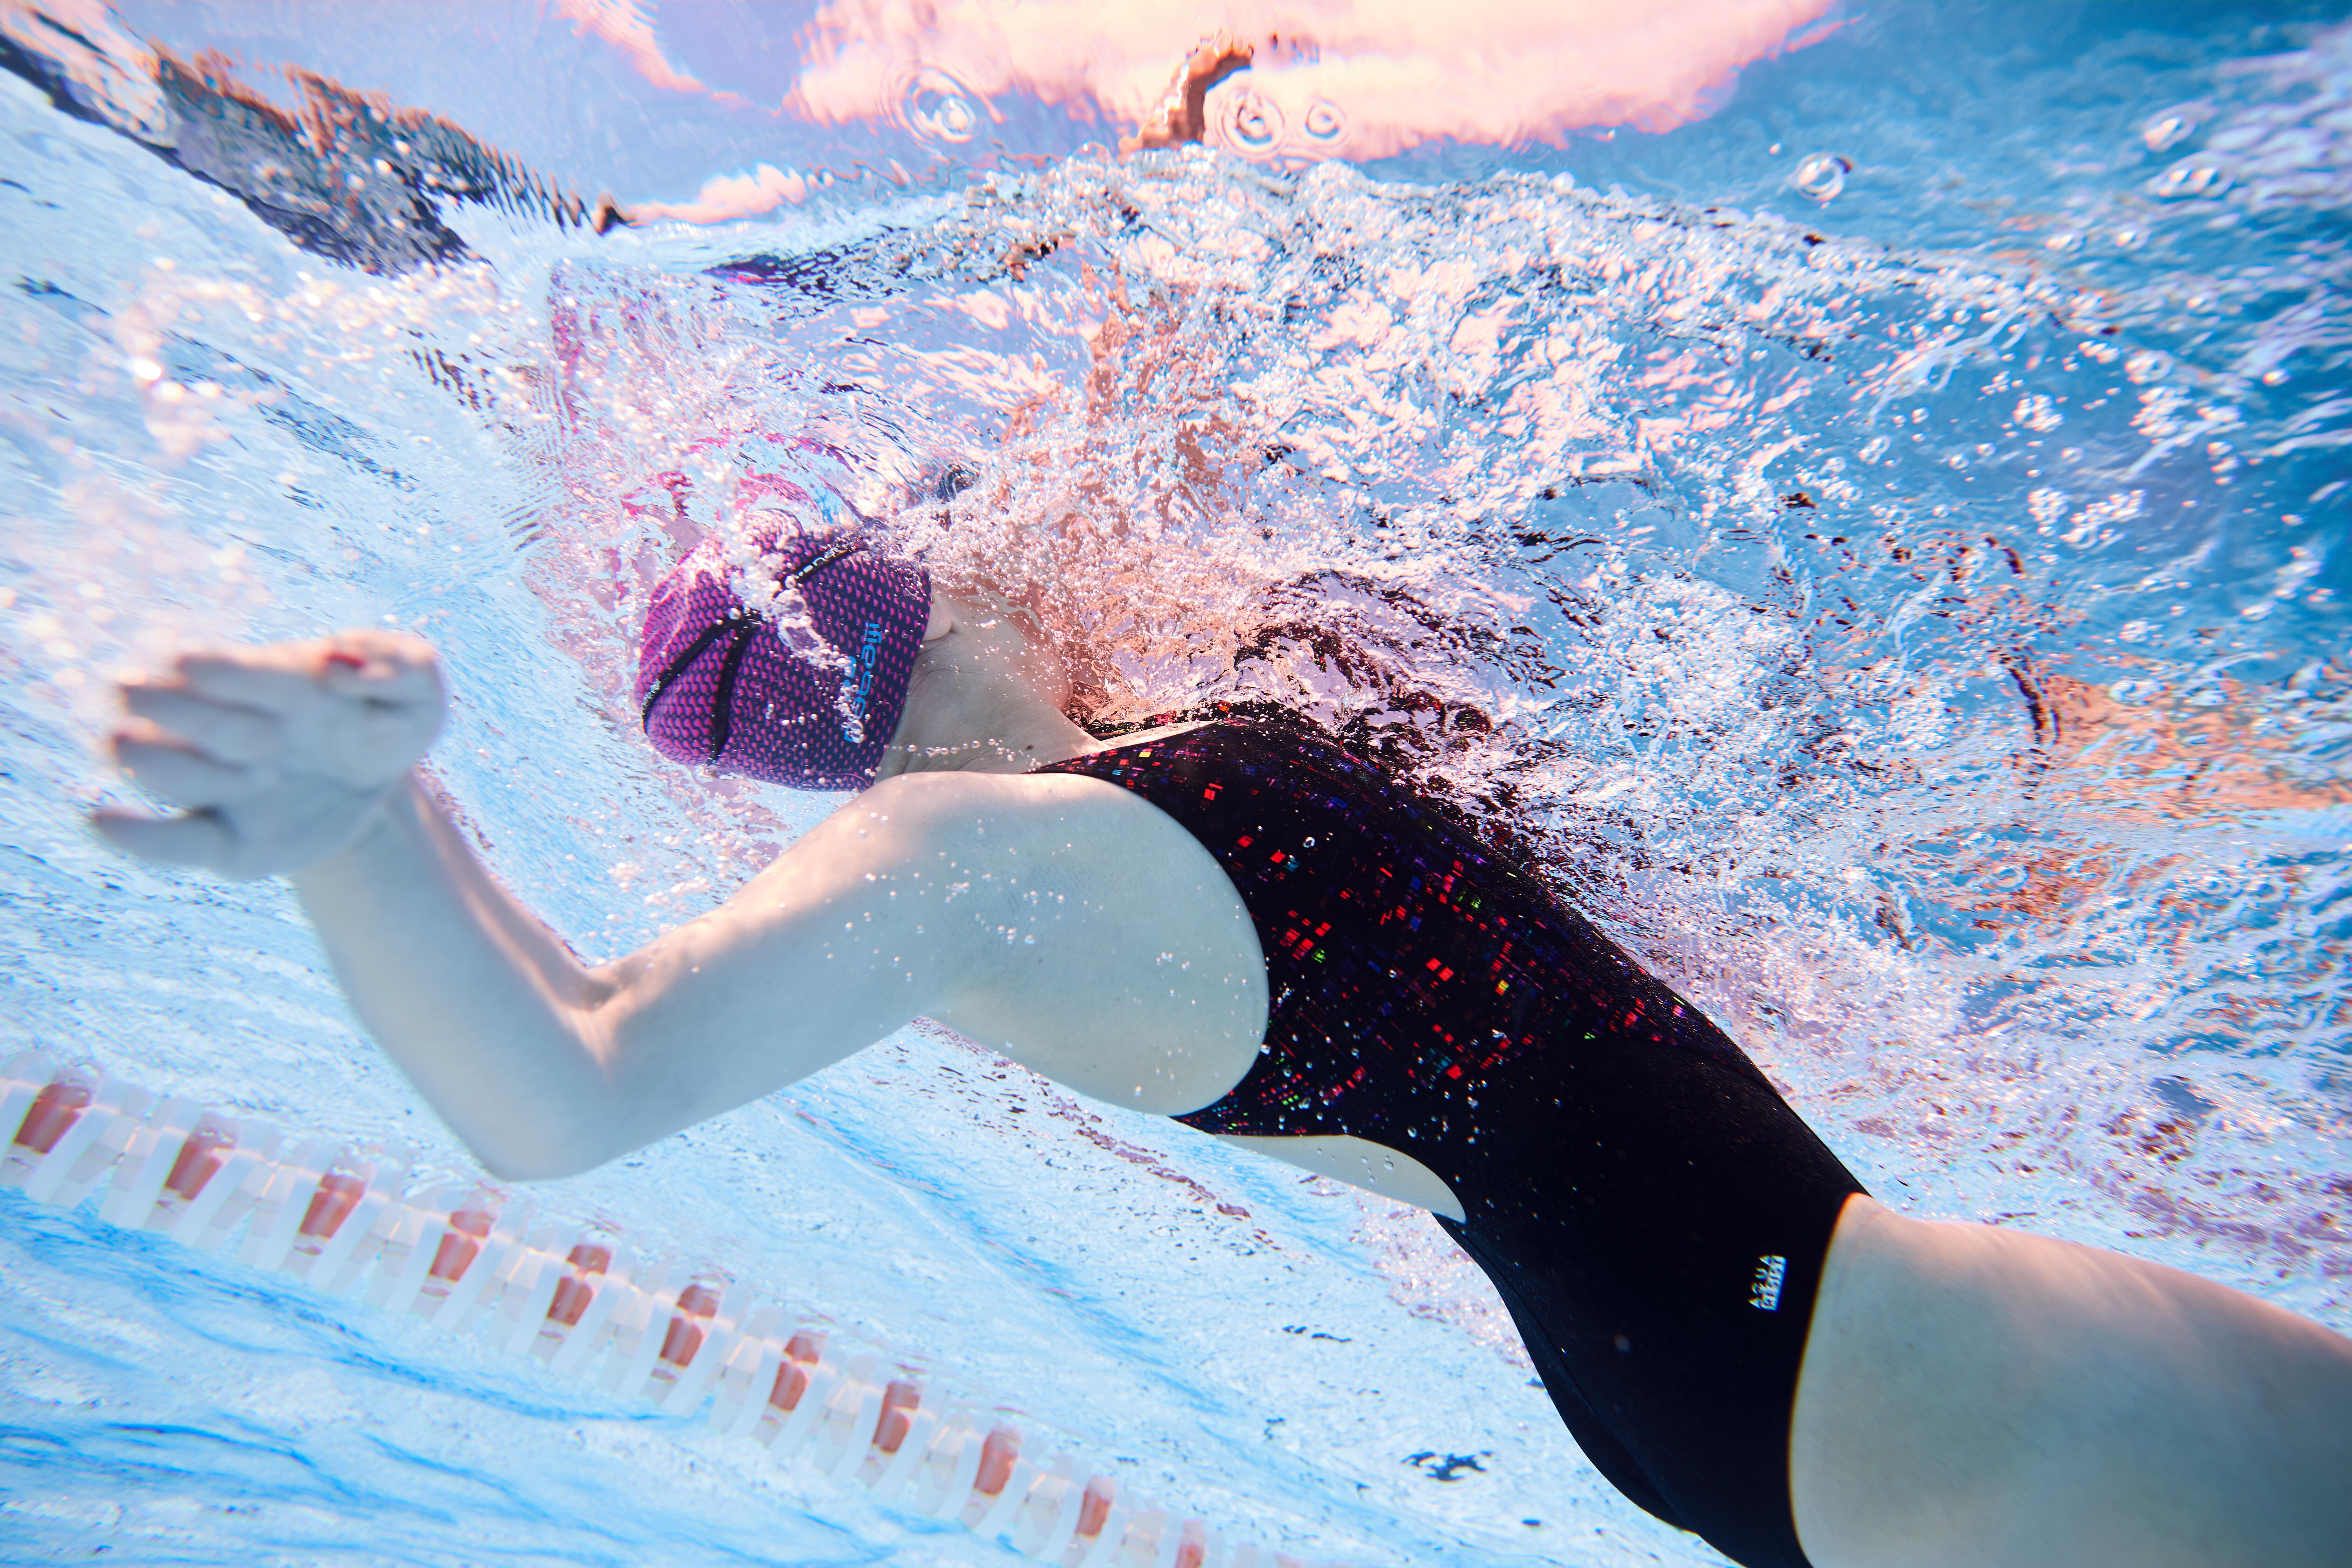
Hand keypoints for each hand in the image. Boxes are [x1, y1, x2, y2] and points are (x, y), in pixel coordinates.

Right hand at [92, 630, 446, 879]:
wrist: (384, 787)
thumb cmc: (389, 720)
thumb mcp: (421, 688)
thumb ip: (402, 665)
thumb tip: (340, 672)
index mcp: (270, 681)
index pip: (227, 670)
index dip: (210, 668)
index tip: (186, 663)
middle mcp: (226, 728)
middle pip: (178, 715)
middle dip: (182, 712)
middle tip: (252, 734)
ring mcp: (218, 785)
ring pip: (163, 772)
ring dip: (173, 767)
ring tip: (215, 769)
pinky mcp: (225, 843)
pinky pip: (170, 842)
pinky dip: (135, 836)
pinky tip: (99, 821)